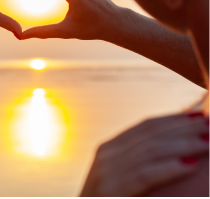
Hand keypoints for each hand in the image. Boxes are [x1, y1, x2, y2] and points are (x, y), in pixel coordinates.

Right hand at [81, 113, 209, 195]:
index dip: (174, 120)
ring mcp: (105, 171)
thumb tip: (174, 149)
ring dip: (183, 145)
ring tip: (209, 142)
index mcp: (110, 149)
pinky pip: (144, 175)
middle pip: (149, 134)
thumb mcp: (124, 179)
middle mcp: (106, 154)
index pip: (146, 126)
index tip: (200, 115)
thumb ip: (141, 163)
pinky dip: (168, 169)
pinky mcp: (111, 190)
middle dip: (184, 128)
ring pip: (150, 150)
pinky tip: (191, 166)